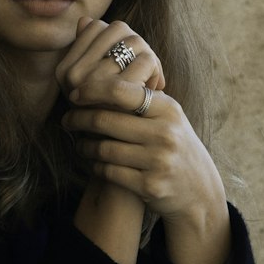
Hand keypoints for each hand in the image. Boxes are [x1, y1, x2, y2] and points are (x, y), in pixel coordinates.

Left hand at [61, 27, 232, 263]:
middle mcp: (165, 133)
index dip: (91, 91)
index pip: (120, 91)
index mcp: (167, 109)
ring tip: (78, 143)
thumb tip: (96, 73)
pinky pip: (109, 172)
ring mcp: (158, 161)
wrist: (197, 190)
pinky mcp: (150, 186)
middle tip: (66, 120)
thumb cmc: (174, 146)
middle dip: (78, 119)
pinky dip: (95, 166)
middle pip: (105, 120)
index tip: (74, 94)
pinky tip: (92, 162)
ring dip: (84, 146)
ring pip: (103, 149)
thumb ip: (140, 98)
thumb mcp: (167, 118)